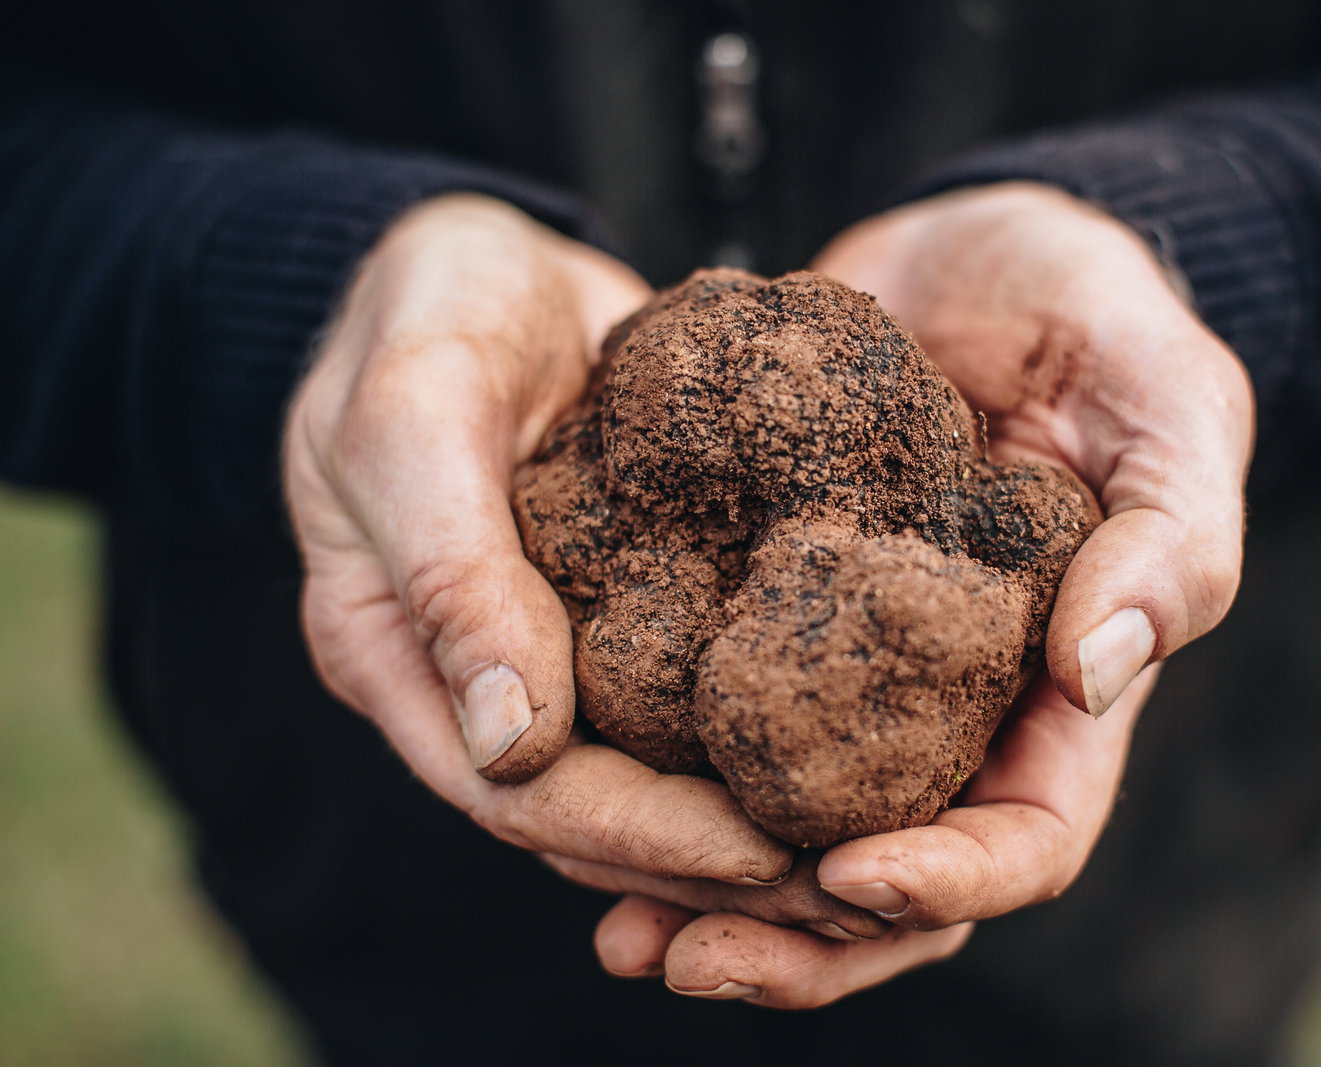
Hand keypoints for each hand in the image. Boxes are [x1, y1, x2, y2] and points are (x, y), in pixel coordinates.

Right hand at [283, 194, 791, 886]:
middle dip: (707, 855)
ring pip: (640, 774)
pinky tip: (841, 741)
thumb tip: (511, 746)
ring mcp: (544, 648)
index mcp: (399, 659)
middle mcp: (472, 678)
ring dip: (738, 816)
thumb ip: (450, 571)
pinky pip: (677, 696)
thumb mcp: (417, 416)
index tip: (763, 856)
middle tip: (842, 873)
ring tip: (860, 835)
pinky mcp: (613, 607)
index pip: (519, 797)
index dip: (640, 838)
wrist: (474, 256)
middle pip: (589, 816)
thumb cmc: (427, 313)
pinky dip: (747, 730)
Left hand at [603, 181, 1252, 1005]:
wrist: (977, 247)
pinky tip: (570, 792)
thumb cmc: (1100, 314)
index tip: (849, 875)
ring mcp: (851, 670)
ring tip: (617, 933)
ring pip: (788, 831)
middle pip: (891, 878)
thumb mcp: (1171, 399)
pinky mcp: (765, 612)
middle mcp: (950, 708)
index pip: (1027, 838)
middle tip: (682, 956)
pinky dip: (655, 779)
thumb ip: (1174, 534)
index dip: (951, 882)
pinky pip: (709, 724)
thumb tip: (1097, 676)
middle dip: (801, 939)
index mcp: (1058, 690)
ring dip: (710, 899)